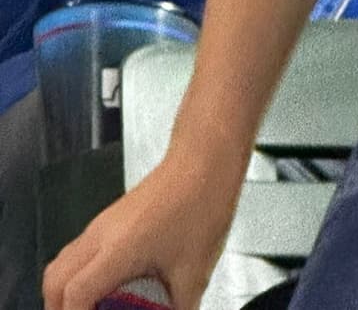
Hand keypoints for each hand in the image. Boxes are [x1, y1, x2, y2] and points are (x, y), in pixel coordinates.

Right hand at [42, 150, 240, 309]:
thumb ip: (177, 306)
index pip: (75, 294)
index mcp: (118, 248)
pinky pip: (79, 250)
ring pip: (63, 262)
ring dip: (67, 290)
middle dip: (60, 307)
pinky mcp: (111, 218)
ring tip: (95, 307)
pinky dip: (81, 273)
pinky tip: (110, 285)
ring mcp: (104, 223)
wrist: (206, 160)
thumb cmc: (202, 203)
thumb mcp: (194, 271)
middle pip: (54, 279)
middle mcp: (102, 234)